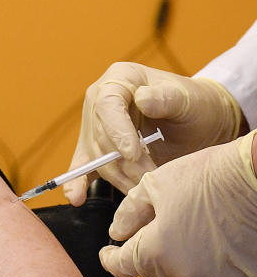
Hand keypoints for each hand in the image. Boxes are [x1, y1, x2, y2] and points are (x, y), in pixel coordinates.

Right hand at [63, 62, 241, 205]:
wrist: (200, 124)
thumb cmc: (195, 106)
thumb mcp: (188, 99)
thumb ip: (166, 97)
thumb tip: (142, 98)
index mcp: (119, 79)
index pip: (107, 105)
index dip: (116, 131)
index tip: (133, 154)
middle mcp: (100, 101)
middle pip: (100, 136)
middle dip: (124, 162)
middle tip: (150, 179)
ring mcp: (96, 126)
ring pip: (97, 157)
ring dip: (119, 177)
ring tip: (143, 189)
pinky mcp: (96, 149)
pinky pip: (83, 166)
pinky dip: (78, 182)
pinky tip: (77, 197)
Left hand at [99, 131, 256, 276]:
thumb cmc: (206, 177)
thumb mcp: (155, 186)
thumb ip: (130, 213)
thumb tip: (117, 230)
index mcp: (157, 252)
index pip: (122, 266)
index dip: (110, 258)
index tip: (106, 251)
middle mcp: (185, 271)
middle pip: (151, 270)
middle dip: (140, 252)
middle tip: (139, 229)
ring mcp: (214, 275)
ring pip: (180, 271)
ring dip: (170, 254)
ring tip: (175, 223)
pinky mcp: (238, 273)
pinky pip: (208, 269)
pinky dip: (199, 255)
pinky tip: (202, 231)